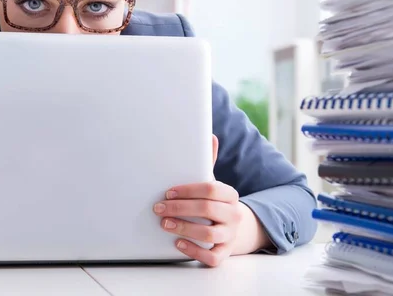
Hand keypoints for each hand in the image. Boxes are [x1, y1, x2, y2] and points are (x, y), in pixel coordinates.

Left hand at [153, 135, 244, 266]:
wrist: (234, 228)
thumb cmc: (214, 202)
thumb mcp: (212, 183)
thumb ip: (208, 162)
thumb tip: (210, 136)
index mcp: (230, 195)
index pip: (211, 189)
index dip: (187, 190)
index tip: (168, 192)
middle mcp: (233, 215)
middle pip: (208, 210)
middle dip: (180, 208)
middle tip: (158, 208)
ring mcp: (230, 235)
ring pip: (210, 235)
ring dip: (184, 228)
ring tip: (164, 224)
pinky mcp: (224, 253)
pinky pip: (212, 257)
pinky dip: (194, 251)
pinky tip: (178, 243)